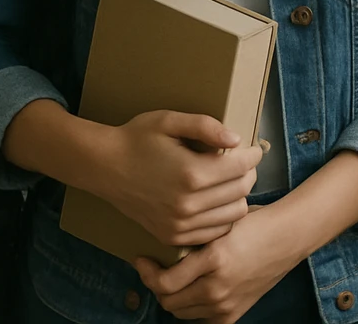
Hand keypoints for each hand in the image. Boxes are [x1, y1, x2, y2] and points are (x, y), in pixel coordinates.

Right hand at [94, 111, 262, 246]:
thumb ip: (206, 126)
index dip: (254, 155)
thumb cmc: (137, 139)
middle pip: (242, 190)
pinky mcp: (172, 236)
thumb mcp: (170, 121)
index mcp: (191, 174)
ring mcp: (179, 224)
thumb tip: (236, 140)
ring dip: (238, 195)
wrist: (104, 167)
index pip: (243, 167)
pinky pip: (215, 232)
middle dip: (249, 172)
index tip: (253, 148)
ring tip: (229, 180)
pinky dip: (223, 216)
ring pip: (234, 213)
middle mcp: (187, 204)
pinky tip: (216, 200)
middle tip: (242, 162)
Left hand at [135, 205, 301, 322]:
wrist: (288, 237)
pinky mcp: (234, 313)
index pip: (165, 283)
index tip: (141, 260)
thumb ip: (193, 241)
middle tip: (156, 270)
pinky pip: (200, 319)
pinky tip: (194, 292)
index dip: (146, 273)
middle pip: (169, 302)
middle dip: (157, 287)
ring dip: (173, 298)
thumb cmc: (255, 223)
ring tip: (175, 280)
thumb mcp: (220, 225)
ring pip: (181, 313)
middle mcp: (218, 287)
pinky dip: (192, 308)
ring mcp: (226, 304)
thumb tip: (160, 250)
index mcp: (214, 260)